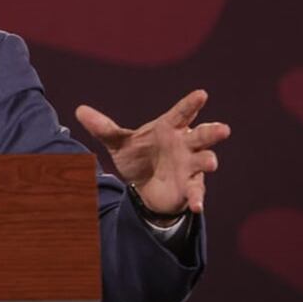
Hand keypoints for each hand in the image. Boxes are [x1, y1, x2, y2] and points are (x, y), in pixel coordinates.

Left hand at [75, 90, 229, 215]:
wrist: (145, 185)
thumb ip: (103, 128)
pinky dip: (198, 199)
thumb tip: (79, 110)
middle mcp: (185, 144)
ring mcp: (191, 166)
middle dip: (212, 131)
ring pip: (205, 160)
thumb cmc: (139, 155)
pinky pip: (197, 192)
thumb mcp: (119, 142)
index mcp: (169, 128)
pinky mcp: (190, 187)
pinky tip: (198, 206)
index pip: (182, 113)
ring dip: (209, 160)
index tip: (201, 94)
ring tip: (211, 161)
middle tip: (223, 128)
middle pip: (202, 135)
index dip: (191, 104)